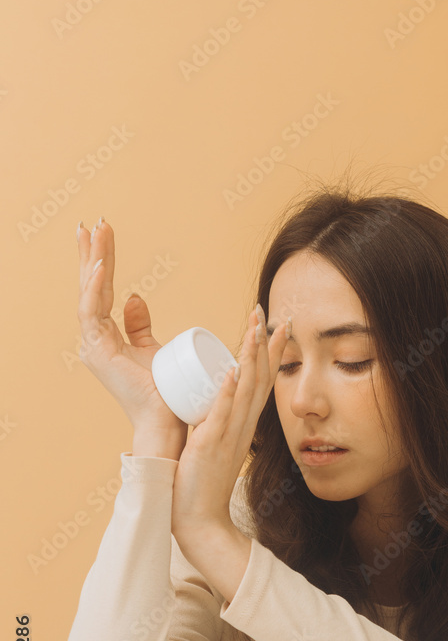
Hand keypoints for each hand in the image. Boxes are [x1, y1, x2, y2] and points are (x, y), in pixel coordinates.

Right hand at [76, 218, 187, 434]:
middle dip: (90, 253)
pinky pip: (93, 313)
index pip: (102, 289)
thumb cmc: (162, 389)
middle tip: (90, 222)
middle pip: (90, 287)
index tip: (102, 231)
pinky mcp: (98, 352)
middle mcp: (94, 339)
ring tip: (96, 232)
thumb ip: (139, 324)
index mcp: (105, 335)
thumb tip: (135, 295)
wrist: (165, 417)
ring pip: (89, 294)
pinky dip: (96, 288)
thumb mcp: (152, 347)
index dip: (102, 260)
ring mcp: (93, 345)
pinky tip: (100, 266)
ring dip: (93, 261)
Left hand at [170, 304, 289, 551]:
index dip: (271, 352)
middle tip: (266, 311)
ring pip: (244, 391)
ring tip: (253, 329)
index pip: (263, 380)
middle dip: (264, 344)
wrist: (199, 520)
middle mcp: (242, 426)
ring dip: (249, 358)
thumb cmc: (202, 483)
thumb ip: (218, 421)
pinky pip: (220, 416)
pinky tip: (229, 373)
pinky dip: (226, 394)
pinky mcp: (210, 447)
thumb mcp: (217, 443)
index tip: (277, 324)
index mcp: (243, 424)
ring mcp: (228, 435)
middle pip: (260, 378)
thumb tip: (217, 396)